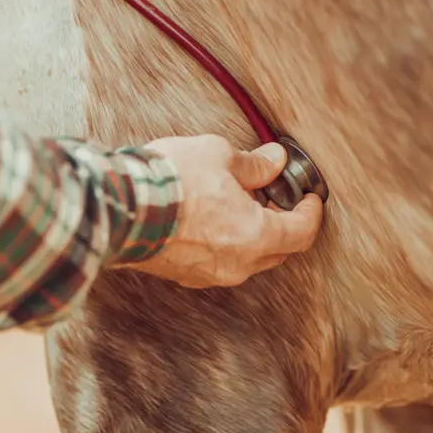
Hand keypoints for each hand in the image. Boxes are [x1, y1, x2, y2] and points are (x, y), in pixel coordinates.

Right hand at [120, 134, 324, 287]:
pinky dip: (224, 244)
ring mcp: (209, 275)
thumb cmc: (172, 182)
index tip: (311, 198)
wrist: (121, 208)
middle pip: (278, 251)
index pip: (302, 232)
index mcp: (257, 237)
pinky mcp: (183, 276)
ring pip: (247, 259)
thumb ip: (254, 164)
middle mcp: (238, 265)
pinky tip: (211, 219)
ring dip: (251, 235)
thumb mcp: (220, 156)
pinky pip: (217, 263)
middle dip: (283, 224)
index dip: (311, 213)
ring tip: (238, 204)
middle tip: (275, 197)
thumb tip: (273, 161)